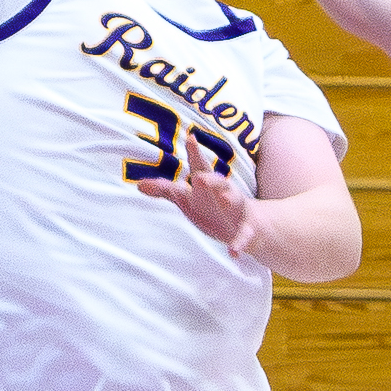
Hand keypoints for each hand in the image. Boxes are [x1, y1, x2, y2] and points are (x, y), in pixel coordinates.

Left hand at [137, 133, 260, 258]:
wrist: (252, 227)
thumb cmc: (213, 207)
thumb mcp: (189, 199)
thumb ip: (166, 190)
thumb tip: (138, 184)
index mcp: (208, 185)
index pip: (200, 167)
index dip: (195, 153)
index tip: (190, 136)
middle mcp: (224, 193)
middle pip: (217, 182)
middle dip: (210, 179)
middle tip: (200, 177)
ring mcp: (237, 211)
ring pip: (234, 201)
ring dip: (230, 200)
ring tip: (225, 200)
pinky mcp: (247, 231)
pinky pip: (243, 237)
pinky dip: (239, 244)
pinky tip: (233, 253)